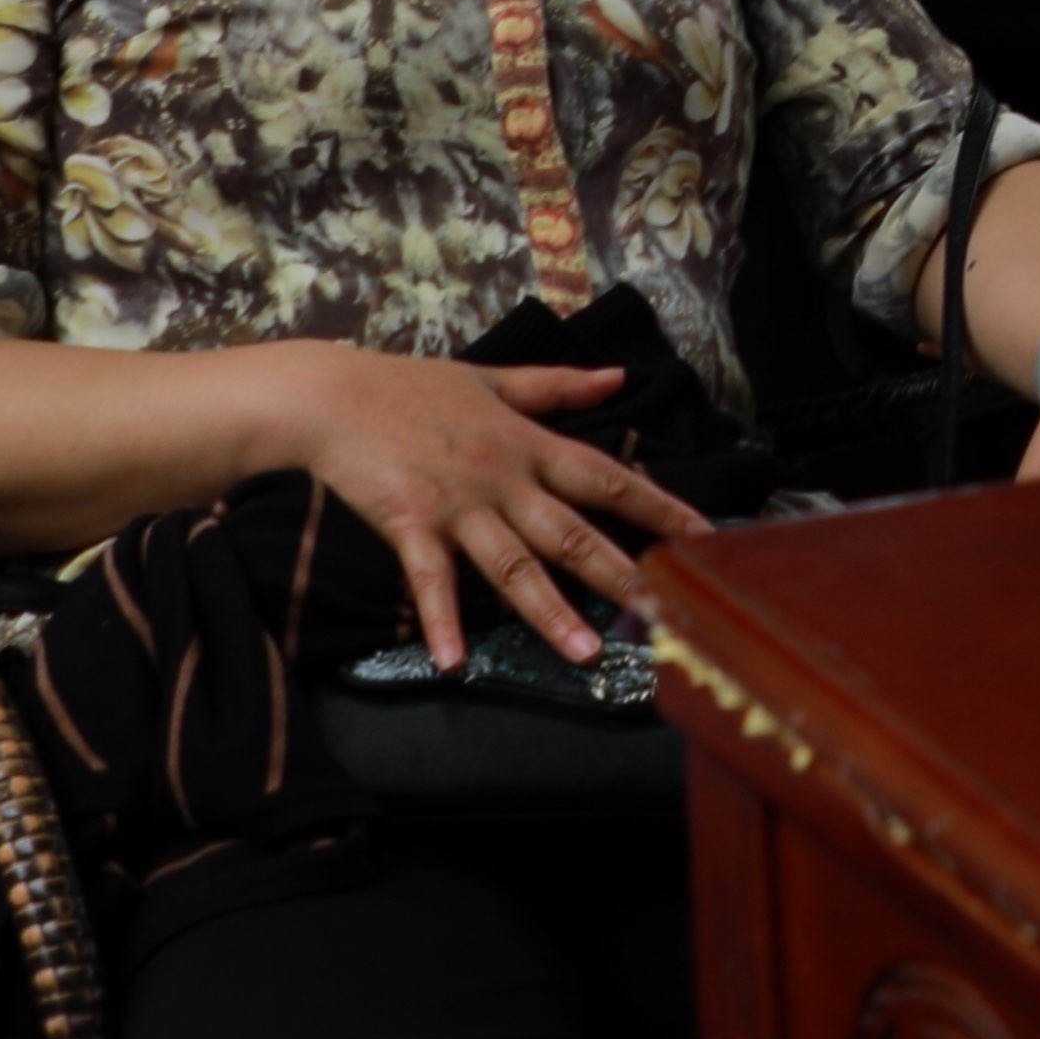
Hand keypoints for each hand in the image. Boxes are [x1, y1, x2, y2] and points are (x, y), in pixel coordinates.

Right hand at [257, 345, 712, 665]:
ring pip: (511, 564)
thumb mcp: (493, 379)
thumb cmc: (413, 388)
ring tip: (584, 654)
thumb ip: (558, 386)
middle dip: (621, 573)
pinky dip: (441, 620)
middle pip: (571, 531)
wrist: (335, 394)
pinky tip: (454, 661)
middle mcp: (502, 478)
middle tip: (663, 614)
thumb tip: (618, 377)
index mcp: (527, 444)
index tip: (704, 538)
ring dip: (548, 612)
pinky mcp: (409, 523)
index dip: (658, 507)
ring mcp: (457, 505)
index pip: (607, 479)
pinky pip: (429, 580)